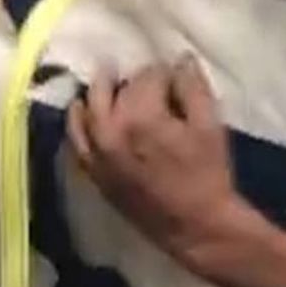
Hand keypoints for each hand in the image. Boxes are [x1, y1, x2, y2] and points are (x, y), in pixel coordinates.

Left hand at [68, 57, 258, 271]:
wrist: (195, 227)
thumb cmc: (208, 174)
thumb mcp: (209, 126)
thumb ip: (193, 87)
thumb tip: (180, 60)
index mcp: (141, 115)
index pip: (149, 75)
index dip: (166, 73)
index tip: (177, 78)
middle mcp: (110, 129)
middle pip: (116, 87)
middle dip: (134, 79)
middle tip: (150, 82)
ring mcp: (96, 152)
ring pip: (89, 107)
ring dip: (100, 91)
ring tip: (110, 81)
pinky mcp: (93, 170)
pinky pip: (76, 138)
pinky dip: (79, 120)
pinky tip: (85, 111)